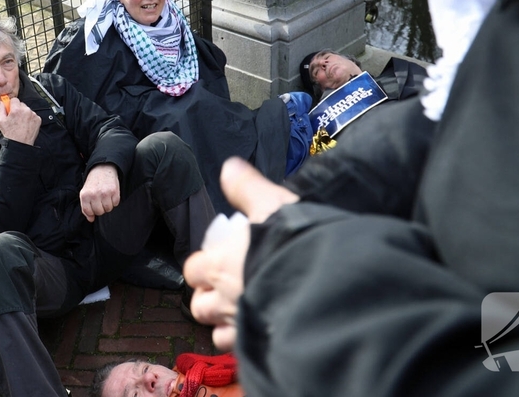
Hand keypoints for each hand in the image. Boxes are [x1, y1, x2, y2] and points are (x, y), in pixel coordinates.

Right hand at [0, 96, 40, 144]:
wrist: (20, 144)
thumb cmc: (10, 134)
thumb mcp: (1, 121)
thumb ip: (0, 109)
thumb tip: (1, 102)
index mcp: (16, 110)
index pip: (14, 99)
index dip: (11, 104)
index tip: (10, 109)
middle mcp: (26, 110)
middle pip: (21, 104)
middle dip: (18, 109)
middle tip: (15, 117)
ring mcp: (33, 115)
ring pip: (27, 109)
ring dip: (24, 113)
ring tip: (20, 123)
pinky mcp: (38, 119)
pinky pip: (33, 115)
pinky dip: (30, 118)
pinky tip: (26, 124)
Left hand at [80, 163, 120, 221]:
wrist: (102, 168)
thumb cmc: (93, 182)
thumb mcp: (85, 192)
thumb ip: (86, 207)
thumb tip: (91, 219)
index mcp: (85, 195)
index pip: (89, 212)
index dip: (92, 212)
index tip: (94, 207)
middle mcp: (94, 195)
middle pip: (99, 212)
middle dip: (101, 208)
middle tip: (100, 200)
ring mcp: (104, 193)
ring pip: (108, 209)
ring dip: (108, 205)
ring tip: (106, 197)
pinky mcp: (114, 191)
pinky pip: (116, 203)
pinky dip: (114, 200)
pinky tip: (111, 194)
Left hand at [184, 157, 298, 349]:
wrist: (325, 284)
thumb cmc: (293, 241)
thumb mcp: (272, 204)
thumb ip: (248, 188)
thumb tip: (228, 167)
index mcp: (220, 264)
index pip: (194, 269)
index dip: (204, 266)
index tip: (220, 261)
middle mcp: (224, 299)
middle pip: (199, 307)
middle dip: (209, 299)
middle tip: (229, 290)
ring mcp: (241, 327)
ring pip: (218, 333)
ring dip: (226, 324)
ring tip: (244, 314)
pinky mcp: (259, 347)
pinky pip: (243, 351)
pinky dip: (247, 342)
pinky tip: (262, 333)